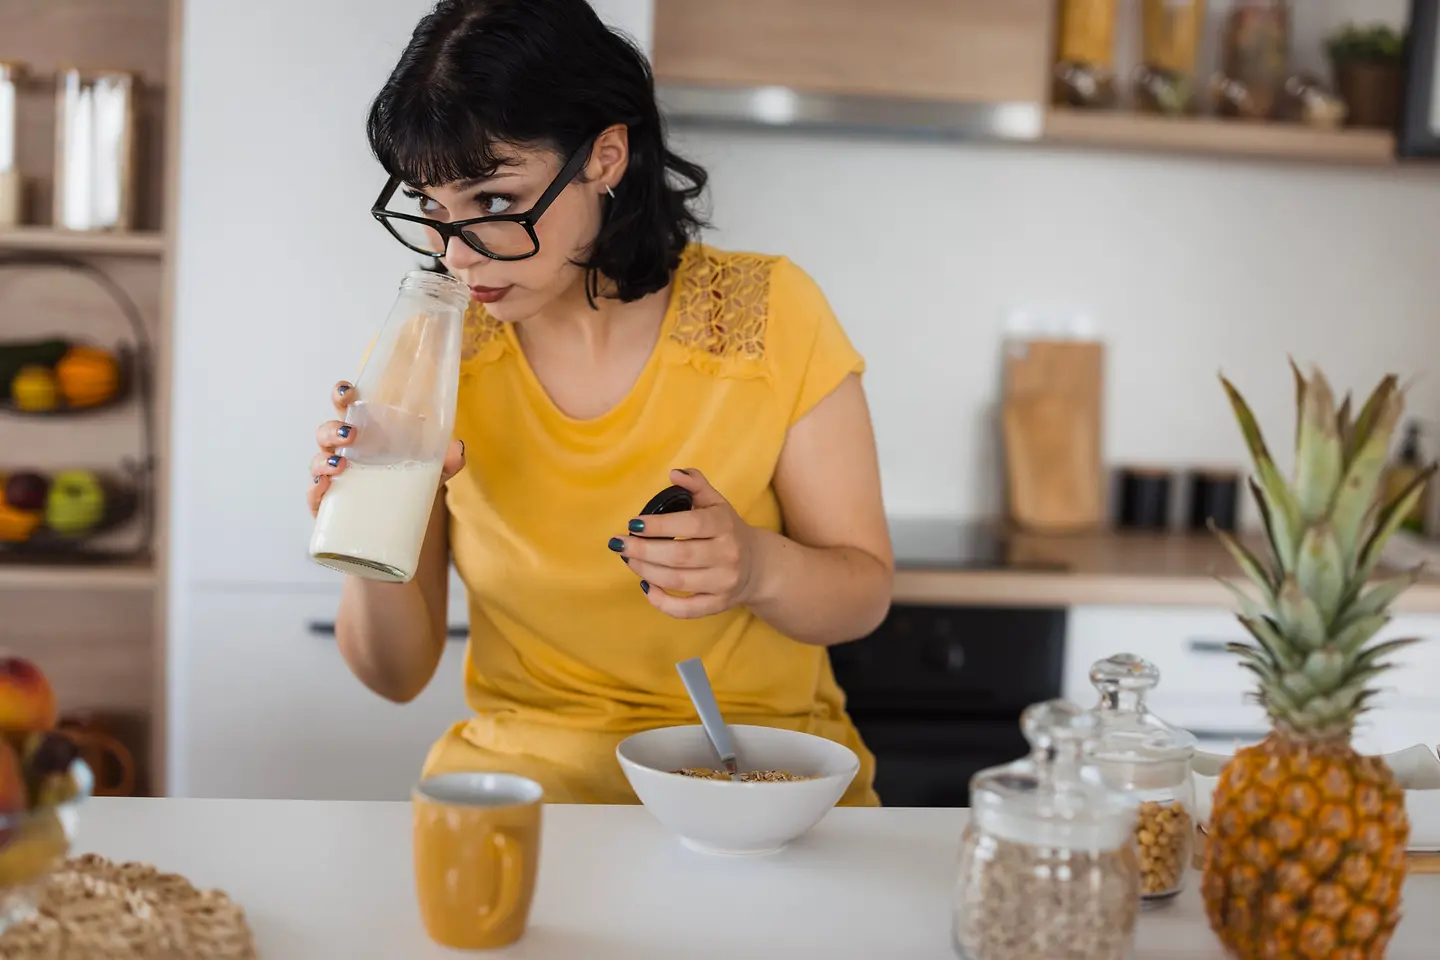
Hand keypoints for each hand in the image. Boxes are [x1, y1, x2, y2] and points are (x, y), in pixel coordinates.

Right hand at [306, 380, 466, 517]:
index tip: (347, 392)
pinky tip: (324, 485)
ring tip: (340, 464)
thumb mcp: (430, 475)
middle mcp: (344, 454)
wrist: (395, 534)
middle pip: (326, 433)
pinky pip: (313, 494)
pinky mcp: (326, 506)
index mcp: (365, 438)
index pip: (347, 409)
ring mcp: (332, 479)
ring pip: (317, 461)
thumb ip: (446, 462)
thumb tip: (457, 448)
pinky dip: (315, 488)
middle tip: (352, 434)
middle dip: (333, 429)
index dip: (342, 395)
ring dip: (324, 459)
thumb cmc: (404, 492)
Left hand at [610, 469, 759, 618]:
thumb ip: (696, 485)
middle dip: (643, 550)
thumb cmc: (727, 530)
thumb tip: (673, 473)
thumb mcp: (716, 503)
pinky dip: (661, 602)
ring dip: (646, 571)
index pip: (689, 524)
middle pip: (678, 556)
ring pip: (677, 581)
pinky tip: (646, 587)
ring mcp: (723, 582)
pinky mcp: (718, 604)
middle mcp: (727, 554)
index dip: (658, 525)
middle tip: (619, 544)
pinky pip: (685, 610)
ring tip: (629, 559)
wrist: (758, 566)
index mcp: (724, 525)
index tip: (633, 524)